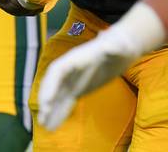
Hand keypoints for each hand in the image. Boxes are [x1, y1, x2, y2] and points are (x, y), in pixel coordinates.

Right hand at [38, 3, 165, 129]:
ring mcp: (73, 79)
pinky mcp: (79, 88)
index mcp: (76, 58)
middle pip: (53, 84)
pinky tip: (54, 126)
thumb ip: (112, 47)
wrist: (124, 48)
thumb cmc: (120, 44)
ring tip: (44, 126)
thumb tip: (106, 42)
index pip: (57, 71)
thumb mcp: (118, 45)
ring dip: (50, 110)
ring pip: (57, 95)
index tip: (47, 101)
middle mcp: (70, 69)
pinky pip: (66, 101)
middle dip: (46, 99)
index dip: (50, 85)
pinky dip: (60, 113)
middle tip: (43, 116)